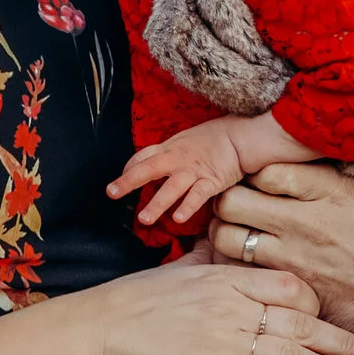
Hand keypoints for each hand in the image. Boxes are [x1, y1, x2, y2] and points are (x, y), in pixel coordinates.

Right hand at [69, 265, 353, 354]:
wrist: (103, 326)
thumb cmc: (140, 298)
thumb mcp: (184, 268)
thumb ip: (214, 259)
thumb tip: (229, 242)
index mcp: (230, 277)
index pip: (291, 285)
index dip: (320, 304)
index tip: (340, 316)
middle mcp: (235, 305)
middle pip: (303, 321)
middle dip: (343, 338)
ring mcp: (225, 338)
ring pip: (291, 353)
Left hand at [106, 118, 248, 224]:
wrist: (240, 136)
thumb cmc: (212, 139)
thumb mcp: (184, 140)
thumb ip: (168, 153)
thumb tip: (149, 165)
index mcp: (170, 147)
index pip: (143, 156)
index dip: (128, 169)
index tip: (117, 185)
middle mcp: (178, 158)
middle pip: (149, 168)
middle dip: (129, 181)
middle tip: (112, 193)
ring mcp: (194, 170)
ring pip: (172, 188)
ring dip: (157, 203)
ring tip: (144, 218)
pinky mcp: (211, 181)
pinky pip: (197, 196)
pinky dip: (188, 206)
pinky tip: (178, 218)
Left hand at [212, 165, 353, 354]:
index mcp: (335, 189)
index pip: (267, 168)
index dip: (256, 169)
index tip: (260, 175)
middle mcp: (308, 220)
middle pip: (235, 197)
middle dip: (229, 196)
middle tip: (237, 200)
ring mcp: (296, 257)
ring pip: (228, 236)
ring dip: (225, 231)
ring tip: (236, 229)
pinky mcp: (292, 288)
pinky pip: (242, 271)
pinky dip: (235, 264)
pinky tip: (245, 261)